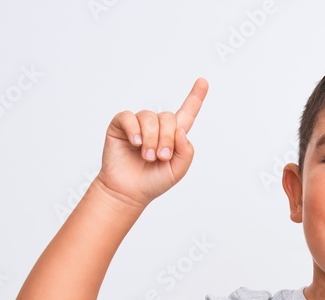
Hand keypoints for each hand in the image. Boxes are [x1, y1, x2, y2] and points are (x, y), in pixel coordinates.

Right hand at [95, 78, 208, 208]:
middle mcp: (156, 127)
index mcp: (173, 136)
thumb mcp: (178, 170)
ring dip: (150, 138)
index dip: (195, 97)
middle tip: (161, 157)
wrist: (128, 191)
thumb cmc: (153, 181)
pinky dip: (134, 130)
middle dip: (166, 138)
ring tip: (147, 156)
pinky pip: (129, 117)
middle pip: (168, 117)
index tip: (203, 81)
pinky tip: (135, 144)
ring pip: (149, 117)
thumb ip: (186, 152)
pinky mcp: (121, 125)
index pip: (187, 113)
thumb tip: (181, 131)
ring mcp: (138, 125)